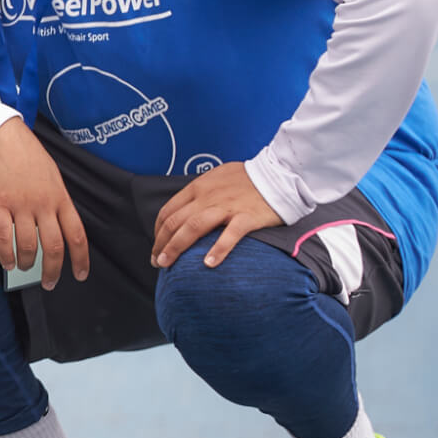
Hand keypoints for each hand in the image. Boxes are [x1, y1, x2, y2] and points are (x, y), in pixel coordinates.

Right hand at [0, 118, 89, 288]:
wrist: (0, 137)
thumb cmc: (26, 156)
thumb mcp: (52, 177)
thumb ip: (55, 203)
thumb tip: (55, 230)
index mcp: (60, 198)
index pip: (77, 235)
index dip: (80, 259)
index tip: (80, 275)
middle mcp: (43, 204)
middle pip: (54, 246)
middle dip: (52, 270)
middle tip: (49, 283)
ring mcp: (21, 204)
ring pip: (28, 245)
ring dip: (28, 263)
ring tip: (24, 269)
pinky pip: (4, 237)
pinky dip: (6, 255)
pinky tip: (8, 263)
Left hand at [150, 161, 283, 268]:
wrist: (280, 173)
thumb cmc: (249, 178)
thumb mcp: (217, 177)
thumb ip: (202, 192)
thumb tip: (187, 209)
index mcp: (199, 187)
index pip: (169, 210)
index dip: (158, 230)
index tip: (157, 245)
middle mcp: (208, 196)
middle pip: (175, 222)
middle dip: (161, 243)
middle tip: (157, 262)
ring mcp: (227, 206)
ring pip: (193, 227)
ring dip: (176, 247)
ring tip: (167, 264)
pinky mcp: (247, 216)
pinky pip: (230, 234)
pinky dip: (218, 249)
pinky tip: (209, 264)